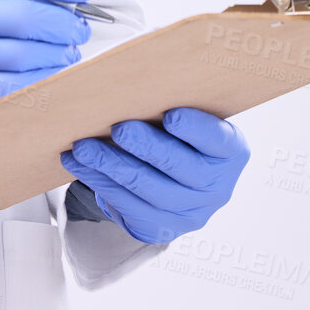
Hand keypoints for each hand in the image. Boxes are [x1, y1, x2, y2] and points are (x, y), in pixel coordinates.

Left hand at [59, 108, 248, 243]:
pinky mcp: (160, 227)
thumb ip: (172, 103)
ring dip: (109, 164)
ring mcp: (189, 212)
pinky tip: (79, 163)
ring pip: (144, 186)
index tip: (171, 116)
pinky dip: (98, 180)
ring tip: (82, 146)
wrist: (174, 181)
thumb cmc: (178, 134)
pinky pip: (125, 204)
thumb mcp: (188, 117)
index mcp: (229, 151)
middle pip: (177, 164)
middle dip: (144, 145)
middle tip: (117, 127)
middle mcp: (216, 186)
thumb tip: (131, 82)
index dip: (196, 128)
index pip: (217, 138)